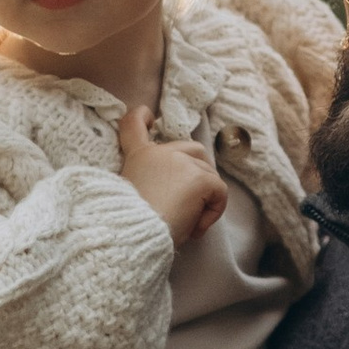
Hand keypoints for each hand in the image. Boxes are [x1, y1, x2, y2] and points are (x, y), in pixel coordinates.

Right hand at [118, 105, 226, 249]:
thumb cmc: (132, 224)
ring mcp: (182, 162)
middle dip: (200, 172)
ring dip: (203, 201)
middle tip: (191, 200)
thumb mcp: (130, 196)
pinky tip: (194, 228)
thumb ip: (148, 184)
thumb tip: (173, 195)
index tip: (148, 115)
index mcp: (138, 156)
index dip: (141, 117)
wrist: (136, 233)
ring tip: (185, 223)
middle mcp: (160, 152)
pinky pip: (219, 192)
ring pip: (208, 177)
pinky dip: (212, 212)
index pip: (133, 124)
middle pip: (194, 150)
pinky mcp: (200, 177)